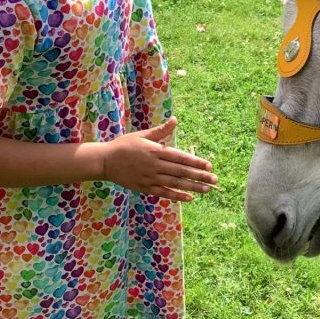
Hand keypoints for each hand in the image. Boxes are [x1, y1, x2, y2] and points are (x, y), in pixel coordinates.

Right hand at [102, 117, 217, 201]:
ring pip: (175, 183)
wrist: (104, 161)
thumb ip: (161, 131)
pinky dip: (176, 196)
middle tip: (215, 180)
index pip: (180, 157)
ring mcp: (150, 178)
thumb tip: (175, 120)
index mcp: (155, 151)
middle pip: (181, 172)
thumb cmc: (124, 145)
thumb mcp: (142, 135)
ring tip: (207, 190)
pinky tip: (189, 199)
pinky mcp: (145, 188)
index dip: (195, 162)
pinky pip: (163, 193)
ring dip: (192, 187)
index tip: (209, 165)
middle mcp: (155, 165)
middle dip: (199, 176)